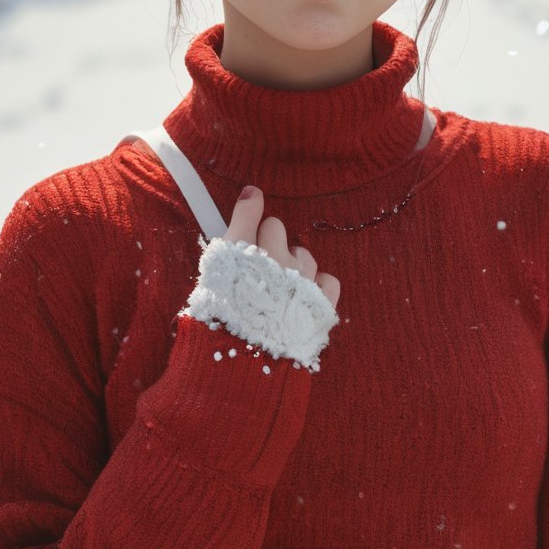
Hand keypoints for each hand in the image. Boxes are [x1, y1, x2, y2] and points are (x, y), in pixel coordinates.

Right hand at [227, 187, 340, 311]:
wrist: (246, 357)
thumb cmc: (226, 311)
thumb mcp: (219, 265)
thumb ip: (239, 222)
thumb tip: (252, 191)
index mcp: (247, 254)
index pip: (253, 216)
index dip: (251, 221)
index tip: (251, 219)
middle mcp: (278, 263)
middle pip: (276, 230)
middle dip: (270, 244)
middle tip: (259, 269)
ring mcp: (302, 283)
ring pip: (303, 256)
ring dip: (294, 266)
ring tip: (280, 287)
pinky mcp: (320, 304)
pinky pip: (329, 281)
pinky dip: (319, 285)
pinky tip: (306, 294)